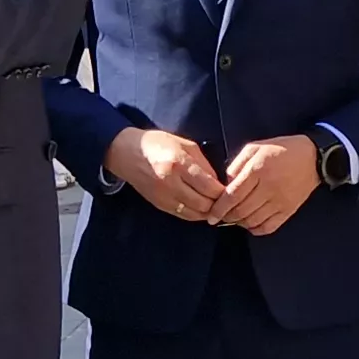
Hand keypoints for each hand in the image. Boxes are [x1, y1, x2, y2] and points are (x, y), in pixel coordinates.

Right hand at [105, 127, 227, 221]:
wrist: (128, 153)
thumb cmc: (158, 144)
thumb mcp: (185, 145)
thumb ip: (204, 164)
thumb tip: (218, 182)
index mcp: (179, 164)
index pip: (208, 186)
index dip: (223, 191)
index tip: (231, 189)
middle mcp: (171, 183)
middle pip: (203, 203)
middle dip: (218, 203)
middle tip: (226, 200)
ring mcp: (164, 196)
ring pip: (194, 213)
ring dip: (208, 211)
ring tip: (216, 205)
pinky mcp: (159, 204)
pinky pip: (183, 215)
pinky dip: (196, 214)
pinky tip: (202, 208)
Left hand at [211, 135, 322, 234]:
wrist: (313, 157)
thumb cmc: (281, 150)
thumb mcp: (255, 148)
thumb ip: (237, 165)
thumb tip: (225, 185)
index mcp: (258, 170)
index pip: (233, 195)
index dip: (219, 208)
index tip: (211, 215)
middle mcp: (269, 188)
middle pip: (241, 211)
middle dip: (227, 217)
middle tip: (221, 216)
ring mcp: (280, 201)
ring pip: (253, 221)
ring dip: (240, 223)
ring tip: (235, 218)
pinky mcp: (289, 210)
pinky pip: (269, 227)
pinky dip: (256, 229)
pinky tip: (251, 223)